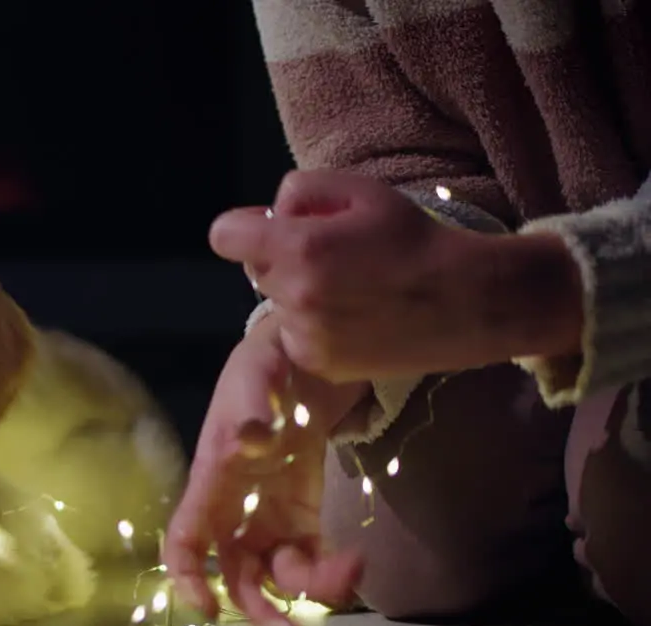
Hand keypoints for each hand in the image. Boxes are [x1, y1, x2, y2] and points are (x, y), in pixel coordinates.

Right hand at [163, 314, 365, 625]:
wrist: (302, 359)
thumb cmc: (266, 366)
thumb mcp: (258, 375)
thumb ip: (254, 403)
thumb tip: (253, 436)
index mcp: (212, 481)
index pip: (184, 539)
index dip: (187, 577)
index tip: (208, 609)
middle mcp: (235, 510)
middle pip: (235, 575)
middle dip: (260, 613)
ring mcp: (270, 516)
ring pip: (276, 575)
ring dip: (306, 594)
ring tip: (348, 576)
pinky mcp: (304, 515)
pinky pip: (310, 557)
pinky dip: (330, 570)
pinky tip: (355, 562)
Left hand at [210, 170, 583, 381]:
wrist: (470, 301)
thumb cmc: (415, 238)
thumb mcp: (360, 190)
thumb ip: (300, 192)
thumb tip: (267, 215)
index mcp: (298, 248)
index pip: (224, 235)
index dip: (245, 229)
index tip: (271, 231)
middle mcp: (294, 295)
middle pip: (254, 269)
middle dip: (280, 259)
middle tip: (333, 256)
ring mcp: (305, 335)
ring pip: (276, 305)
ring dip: (297, 295)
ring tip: (351, 289)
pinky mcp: (319, 364)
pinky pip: (295, 337)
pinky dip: (314, 328)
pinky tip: (356, 318)